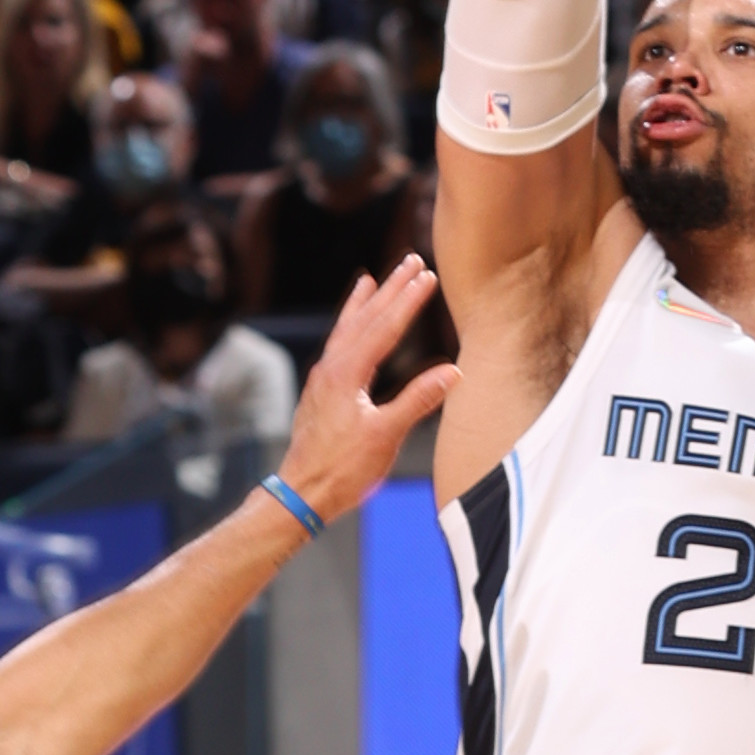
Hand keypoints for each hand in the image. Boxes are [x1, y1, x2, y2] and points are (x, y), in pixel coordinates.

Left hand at [278, 260, 456, 518]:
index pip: (384, 327)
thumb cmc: (342, 469)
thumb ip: (418, 401)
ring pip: (347, 329)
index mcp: (347, 374)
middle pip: (366, 318)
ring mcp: (323, 378)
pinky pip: (337, 345)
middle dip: (390, 289)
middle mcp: (331, 367)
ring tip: (373, 278)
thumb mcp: (385, 436)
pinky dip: (348, 327)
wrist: (302, 493)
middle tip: (411, 261)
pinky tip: (352, 328)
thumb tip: (452, 373)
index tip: (427, 276)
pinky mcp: (320, 391)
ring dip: (365, 303)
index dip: (408, 301)